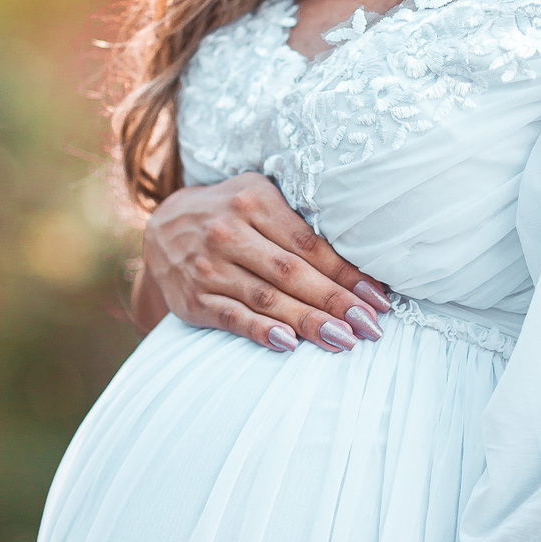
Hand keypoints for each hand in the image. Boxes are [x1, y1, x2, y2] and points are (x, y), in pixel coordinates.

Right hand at [138, 173, 390, 353]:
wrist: (162, 228)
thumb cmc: (229, 213)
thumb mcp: (259, 198)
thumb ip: (298, 223)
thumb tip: (358, 262)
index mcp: (254, 203)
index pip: (308, 244)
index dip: (345, 273)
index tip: (378, 298)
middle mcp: (229, 233)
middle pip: (291, 272)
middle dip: (335, 301)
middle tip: (370, 326)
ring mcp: (208, 268)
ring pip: (266, 298)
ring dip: (309, 321)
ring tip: (343, 339)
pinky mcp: (193, 299)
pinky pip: (232, 316)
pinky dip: (261, 331)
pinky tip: (289, 343)